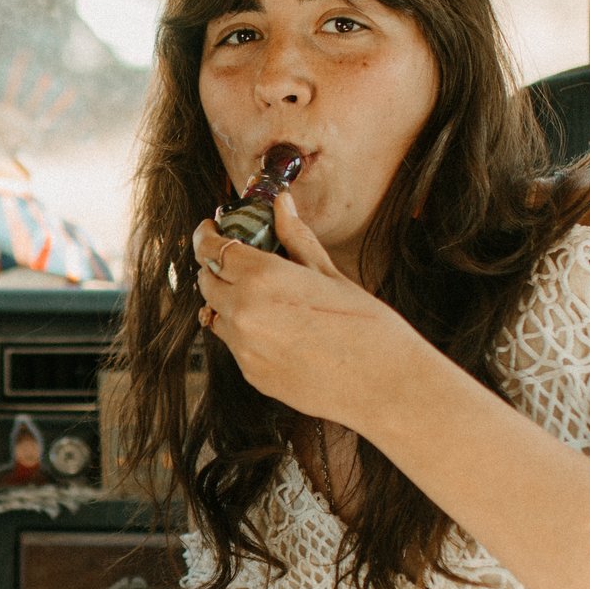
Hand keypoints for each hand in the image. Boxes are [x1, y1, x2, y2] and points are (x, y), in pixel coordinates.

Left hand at [192, 192, 418, 429]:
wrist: (383, 385)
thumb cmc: (367, 326)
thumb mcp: (329, 274)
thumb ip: (295, 238)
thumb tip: (280, 203)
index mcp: (263, 278)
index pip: (212, 249)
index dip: (206, 236)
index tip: (210, 229)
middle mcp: (243, 313)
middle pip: (206, 281)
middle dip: (215, 266)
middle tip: (236, 259)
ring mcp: (244, 348)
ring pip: (217, 315)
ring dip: (228, 301)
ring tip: (265, 297)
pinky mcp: (251, 374)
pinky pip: (235, 344)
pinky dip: (246, 331)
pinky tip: (281, 330)